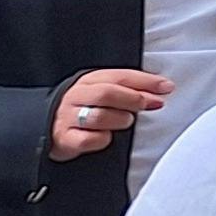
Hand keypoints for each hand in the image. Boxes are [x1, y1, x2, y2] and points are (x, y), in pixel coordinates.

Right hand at [48, 69, 168, 159]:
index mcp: (88, 81)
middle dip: (134, 99)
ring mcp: (67, 118)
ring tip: (126, 121)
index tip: (167, 87)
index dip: (145, 81)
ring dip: (119, 119)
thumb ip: (129, 88)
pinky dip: (102, 139)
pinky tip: (106, 136)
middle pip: (107, 93)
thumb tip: (164, 89)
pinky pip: (88, 139)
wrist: (48, 127)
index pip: (118, 76)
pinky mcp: (64, 139)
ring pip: (98, 117)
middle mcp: (75, 97)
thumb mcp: (103, 92)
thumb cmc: (84, 108)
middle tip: (154, 104)